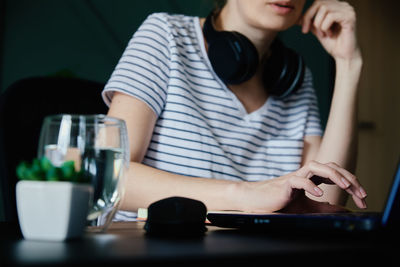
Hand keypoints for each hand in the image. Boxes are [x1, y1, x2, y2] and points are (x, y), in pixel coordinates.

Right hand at [239, 160, 366, 212]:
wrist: (256, 200)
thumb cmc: (279, 202)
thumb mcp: (307, 207)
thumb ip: (324, 208)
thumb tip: (344, 210)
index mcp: (312, 178)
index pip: (335, 175)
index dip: (351, 183)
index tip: (363, 198)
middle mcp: (305, 174)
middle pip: (330, 167)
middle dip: (348, 178)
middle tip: (361, 193)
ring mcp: (295, 177)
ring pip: (316, 166)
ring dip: (333, 175)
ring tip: (346, 186)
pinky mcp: (285, 184)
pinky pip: (299, 180)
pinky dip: (311, 186)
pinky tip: (320, 194)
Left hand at [299, 0, 360, 61]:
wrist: (343, 56)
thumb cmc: (333, 43)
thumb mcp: (317, 30)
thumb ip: (310, 22)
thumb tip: (297, 18)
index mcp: (336, 6)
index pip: (317, 2)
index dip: (307, 14)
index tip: (304, 29)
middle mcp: (343, 5)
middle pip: (319, 2)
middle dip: (310, 17)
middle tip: (309, 31)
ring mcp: (348, 10)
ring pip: (324, 8)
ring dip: (319, 24)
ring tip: (323, 34)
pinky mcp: (350, 17)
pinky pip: (331, 16)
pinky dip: (325, 27)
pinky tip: (330, 34)